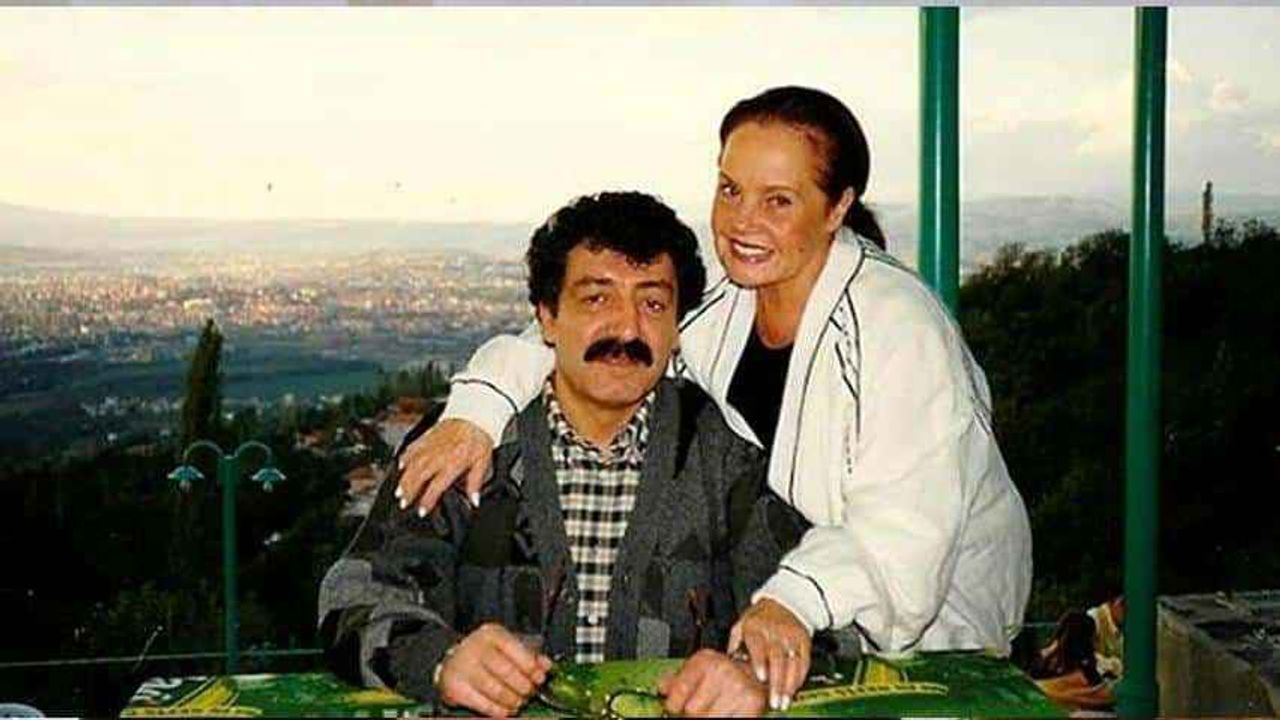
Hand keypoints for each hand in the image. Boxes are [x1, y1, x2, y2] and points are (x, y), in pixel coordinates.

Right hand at [396, 419, 493, 515]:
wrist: (474, 414)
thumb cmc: (479, 437)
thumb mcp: (482, 462)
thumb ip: (475, 483)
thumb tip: (474, 501)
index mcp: (452, 463)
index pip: (436, 487)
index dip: (427, 501)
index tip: (422, 511)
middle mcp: (438, 455)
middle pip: (418, 477)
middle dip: (409, 492)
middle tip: (403, 503)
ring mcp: (430, 445)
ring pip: (411, 465)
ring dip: (403, 479)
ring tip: (398, 491)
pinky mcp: (427, 437)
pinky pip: (411, 448)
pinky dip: (404, 458)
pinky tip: (400, 466)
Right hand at [435, 623, 552, 717]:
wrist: (453, 661)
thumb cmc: (486, 654)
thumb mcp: (508, 646)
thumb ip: (530, 655)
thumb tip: (547, 666)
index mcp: (492, 634)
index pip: (515, 649)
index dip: (531, 667)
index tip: (539, 678)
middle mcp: (475, 648)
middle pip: (506, 671)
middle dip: (523, 686)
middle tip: (529, 693)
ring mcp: (463, 668)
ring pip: (496, 691)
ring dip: (513, 701)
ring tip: (518, 702)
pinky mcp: (456, 688)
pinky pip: (483, 705)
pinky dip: (499, 711)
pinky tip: (505, 709)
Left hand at [658, 649, 766, 716]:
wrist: (758, 672)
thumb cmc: (725, 673)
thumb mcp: (700, 670)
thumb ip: (678, 679)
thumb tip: (661, 687)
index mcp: (705, 661)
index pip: (677, 695)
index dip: (675, 706)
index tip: (678, 707)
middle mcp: (721, 671)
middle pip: (692, 711)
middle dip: (694, 714)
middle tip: (703, 707)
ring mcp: (737, 688)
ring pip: (709, 719)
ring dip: (711, 717)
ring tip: (715, 709)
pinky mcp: (752, 704)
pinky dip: (726, 719)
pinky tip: (726, 713)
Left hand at [728, 598, 810, 711]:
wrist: (783, 603)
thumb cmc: (759, 618)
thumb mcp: (741, 625)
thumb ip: (735, 645)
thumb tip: (728, 664)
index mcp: (755, 627)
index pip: (758, 645)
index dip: (760, 662)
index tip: (761, 677)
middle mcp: (774, 631)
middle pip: (777, 658)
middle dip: (777, 682)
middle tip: (774, 700)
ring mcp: (791, 637)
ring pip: (793, 663)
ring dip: (789, 684)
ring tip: (784, 701)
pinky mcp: (804, 641)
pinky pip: (804, 662)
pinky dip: (800, 677)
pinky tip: (794, 689)